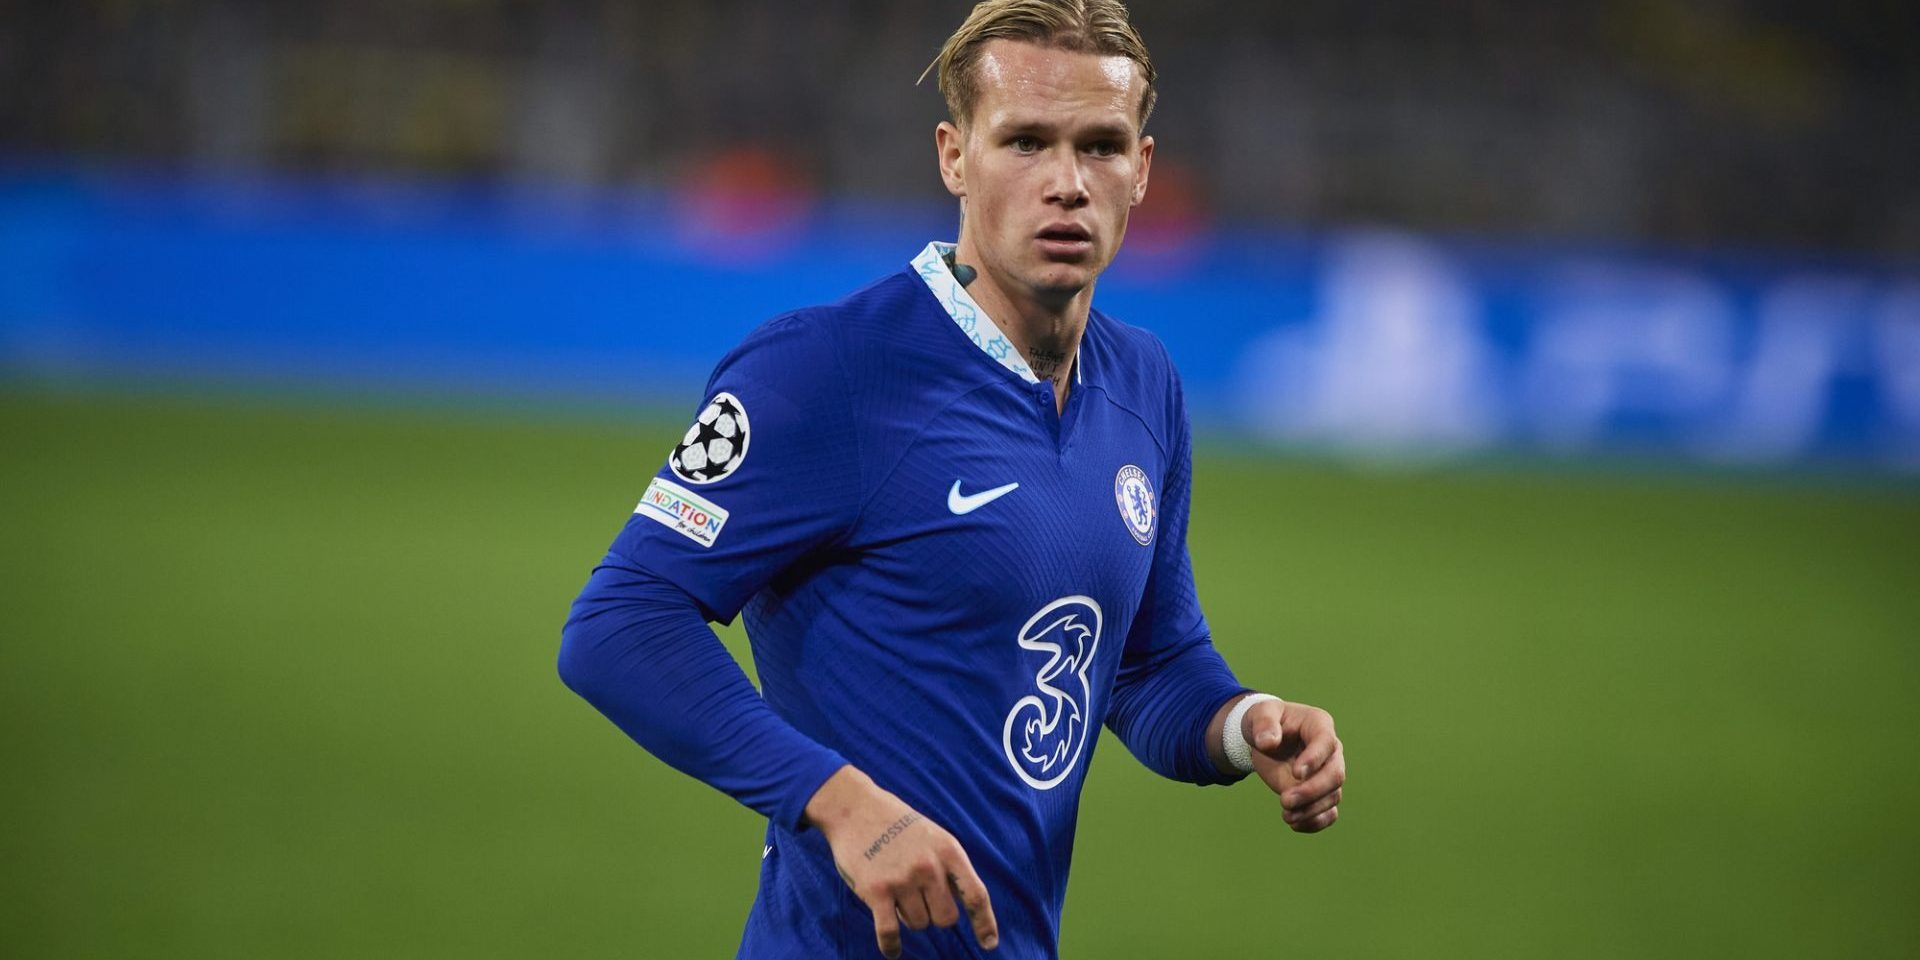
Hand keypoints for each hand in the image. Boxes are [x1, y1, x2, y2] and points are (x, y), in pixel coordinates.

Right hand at [803, 766, 998, 957]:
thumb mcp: (934, 836)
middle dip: (936, 915)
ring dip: (910, 917)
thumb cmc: (898, 825)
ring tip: (897, 892)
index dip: (985, 923)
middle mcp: (929, 866)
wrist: (854, 808)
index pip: (976, 895)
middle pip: (946, 918)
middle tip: (921, 898)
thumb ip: (949, 867)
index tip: (989, 944)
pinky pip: (889, 932)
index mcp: (949, 851)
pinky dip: (891, 946)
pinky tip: (893, 951)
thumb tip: (963, 905)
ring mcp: (902, 879)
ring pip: (919, 924)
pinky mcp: (876, 891)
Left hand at [1244, 699, 1344, 832]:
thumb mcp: (1260, 712)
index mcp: (1319, 725)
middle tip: (1285, 800)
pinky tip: (1295, 824)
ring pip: (1332, 796)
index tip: (1295, 773)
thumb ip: (1264, 723)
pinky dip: (1315, 822)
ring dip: (1311, 810)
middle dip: (1312, 791)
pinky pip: (1329, 812)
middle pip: (1335, 775)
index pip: (1326, 743)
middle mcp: (1331, 751)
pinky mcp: (1321, 793)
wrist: (1266, 740)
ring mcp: (1328, 774)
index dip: (1314, 759)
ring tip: (1287, 816)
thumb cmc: (1266, 721)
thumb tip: (1267, 742)